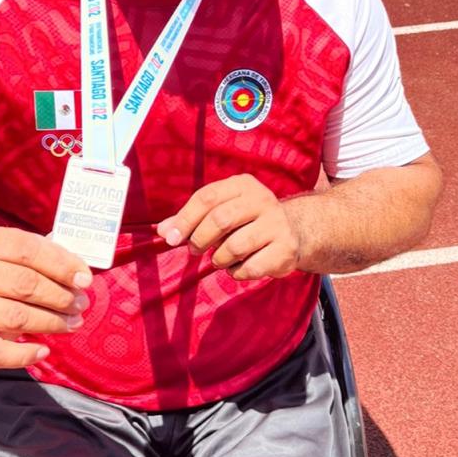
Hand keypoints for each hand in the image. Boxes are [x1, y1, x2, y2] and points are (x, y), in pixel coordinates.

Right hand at [0, 226, 92, 368]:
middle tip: (80, 305)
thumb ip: (44, 256)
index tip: (84, 280)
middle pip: (24, 284)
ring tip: (72, 323)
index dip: (62, 265)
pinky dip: (22, 355)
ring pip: (14, 316)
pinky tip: (42, 351)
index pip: (28, 249)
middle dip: (61, 297)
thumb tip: (80, 273)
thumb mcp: (12, 253)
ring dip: (51, 323)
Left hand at [156, 175, 301, 280]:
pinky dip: (237, 272)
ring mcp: (277, 224)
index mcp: (243, 185)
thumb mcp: (221, 210)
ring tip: (219, 259)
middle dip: (200, 239)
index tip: (170, 238)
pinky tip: (238, 267)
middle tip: (194, 250)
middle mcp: (262, 199)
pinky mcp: (286, 248)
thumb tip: (162, 231)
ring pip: (234, 247)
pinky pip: (251, 267)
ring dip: (219, 259)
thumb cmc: (246, 221)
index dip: (184, 219)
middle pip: (220, 219)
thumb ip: (191, 219)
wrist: (294, 231)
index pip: (206, 197)